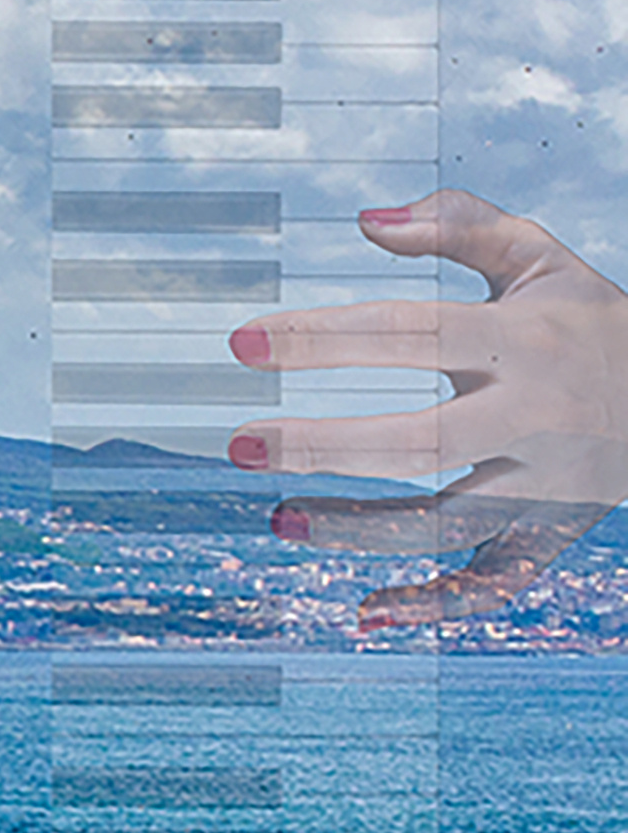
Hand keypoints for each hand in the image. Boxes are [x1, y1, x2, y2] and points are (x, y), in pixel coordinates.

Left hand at [232, 190, 627, 627]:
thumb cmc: (593, 321)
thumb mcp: (541, 258)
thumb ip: (460, 226)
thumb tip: (367, 221)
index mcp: (526, 341)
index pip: (409, 334)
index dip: (322, 337)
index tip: (243, 342)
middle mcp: (535, 416)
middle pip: (418, 441)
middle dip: (322, 446)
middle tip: (240, 445)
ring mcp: (546, 483)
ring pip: (447, 522)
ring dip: (358, 529)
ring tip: (280, 518)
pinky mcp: (554, 530)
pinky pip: (498, 582)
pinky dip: (439, 605)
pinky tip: (370, 611)